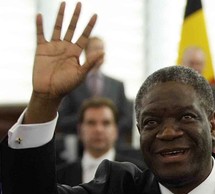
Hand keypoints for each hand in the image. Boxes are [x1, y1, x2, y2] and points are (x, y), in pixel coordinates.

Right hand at [25, 2, 101, 122]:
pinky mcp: (41, 49)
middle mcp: (66, 47)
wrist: (49, 92)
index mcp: (76, 53)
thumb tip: (103, 53)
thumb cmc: (66, 85)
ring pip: (58, 28)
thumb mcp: (80, 74)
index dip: (89, 26)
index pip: (84, 36)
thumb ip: (90, 63)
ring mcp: (54, 47)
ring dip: (60, 16)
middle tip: (79, 4)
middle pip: (72, 28)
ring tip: (64, 3)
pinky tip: (39, 15)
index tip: (95, 15)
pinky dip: (39, 25)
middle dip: (76, 17)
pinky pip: (40, 34)